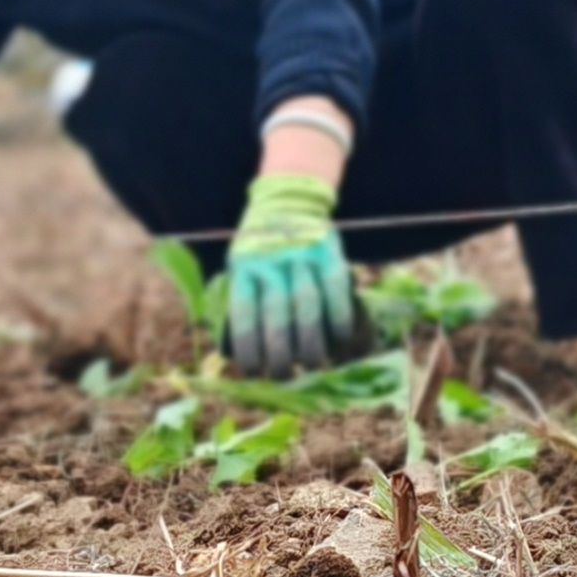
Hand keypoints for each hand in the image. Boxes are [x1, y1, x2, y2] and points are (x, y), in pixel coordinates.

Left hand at [221, 173, 363, 378]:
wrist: (289, 201)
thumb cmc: (262, 248)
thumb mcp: (241, 265)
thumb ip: (245, 299)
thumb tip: (238, 354)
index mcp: (243, 268)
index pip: (244, 314)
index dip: (248, 348)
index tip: (252, 373)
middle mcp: (270, 261)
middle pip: (276, 315)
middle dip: (280, 353)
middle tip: (284, 376)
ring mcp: (300, 255)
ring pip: (306, 305)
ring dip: (311, 341)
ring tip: (313, 365)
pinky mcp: (327, 251)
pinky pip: (335, 288)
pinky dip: (338, 315)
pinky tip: (339, 337)